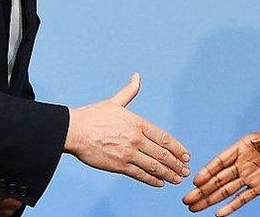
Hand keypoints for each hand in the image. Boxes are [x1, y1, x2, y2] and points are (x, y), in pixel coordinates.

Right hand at [65, 73, 190, 186]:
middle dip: (177, 163)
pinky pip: (140, 174)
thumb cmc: (93, 116)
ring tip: (177, 178)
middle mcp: (136, 139)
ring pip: (154, 166)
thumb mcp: (115, 101)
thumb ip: (130, 91)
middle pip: (163, 154)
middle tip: (186, 170)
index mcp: (137, 123)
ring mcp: (128, 153)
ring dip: (168, 173)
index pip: (164, 137)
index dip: (177, 148)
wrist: (74, 130)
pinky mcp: (119, 165)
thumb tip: (137, 76)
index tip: (186, 155)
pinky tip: (160, 183)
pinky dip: (152, 180)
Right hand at [182, 113, 259, 215]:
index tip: (196, 181)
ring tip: (192, 208)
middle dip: (202, 189)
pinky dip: (231, 207)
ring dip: (210, 199)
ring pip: (226, 190)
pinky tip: (218, 215)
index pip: (222, 160)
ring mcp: (250, 176)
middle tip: (186, 200)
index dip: (209, 171)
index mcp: (243, 146)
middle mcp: (242, 162)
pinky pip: (243, 198)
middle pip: (219, 178)